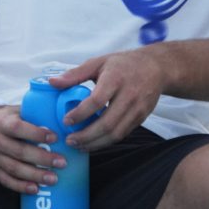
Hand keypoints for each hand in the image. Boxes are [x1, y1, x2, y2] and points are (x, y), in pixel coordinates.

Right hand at [0, 105, 66, 194]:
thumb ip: (31, 114)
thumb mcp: (13, 111)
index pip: (19, 128)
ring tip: (53, 179)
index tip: (54, 138)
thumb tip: (57, 118)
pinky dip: (21, 186)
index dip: (36, 134)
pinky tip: (36, 189)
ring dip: (35, 175)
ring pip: (15, 169)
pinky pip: (7, 180)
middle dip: (42, 158)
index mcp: (2, 123)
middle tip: (61, 162)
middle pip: (20, 152)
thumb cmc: (2, 118)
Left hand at [47, 49, 165, 151]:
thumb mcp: (98, 62)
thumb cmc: (123, 64)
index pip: (97, 101)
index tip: (65, 120)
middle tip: (69, 140)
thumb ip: (75, 74)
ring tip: (79, 146)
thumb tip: (52, 83)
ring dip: (95, 143)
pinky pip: (123, 134)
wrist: (156, 68)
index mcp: (115, 78)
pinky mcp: (142, 118)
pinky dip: (106, 141)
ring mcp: (138, 109)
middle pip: (107, 123)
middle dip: (86, 136)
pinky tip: (93, 142)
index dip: (80, 114)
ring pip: (116, 134)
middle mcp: (129, 95)